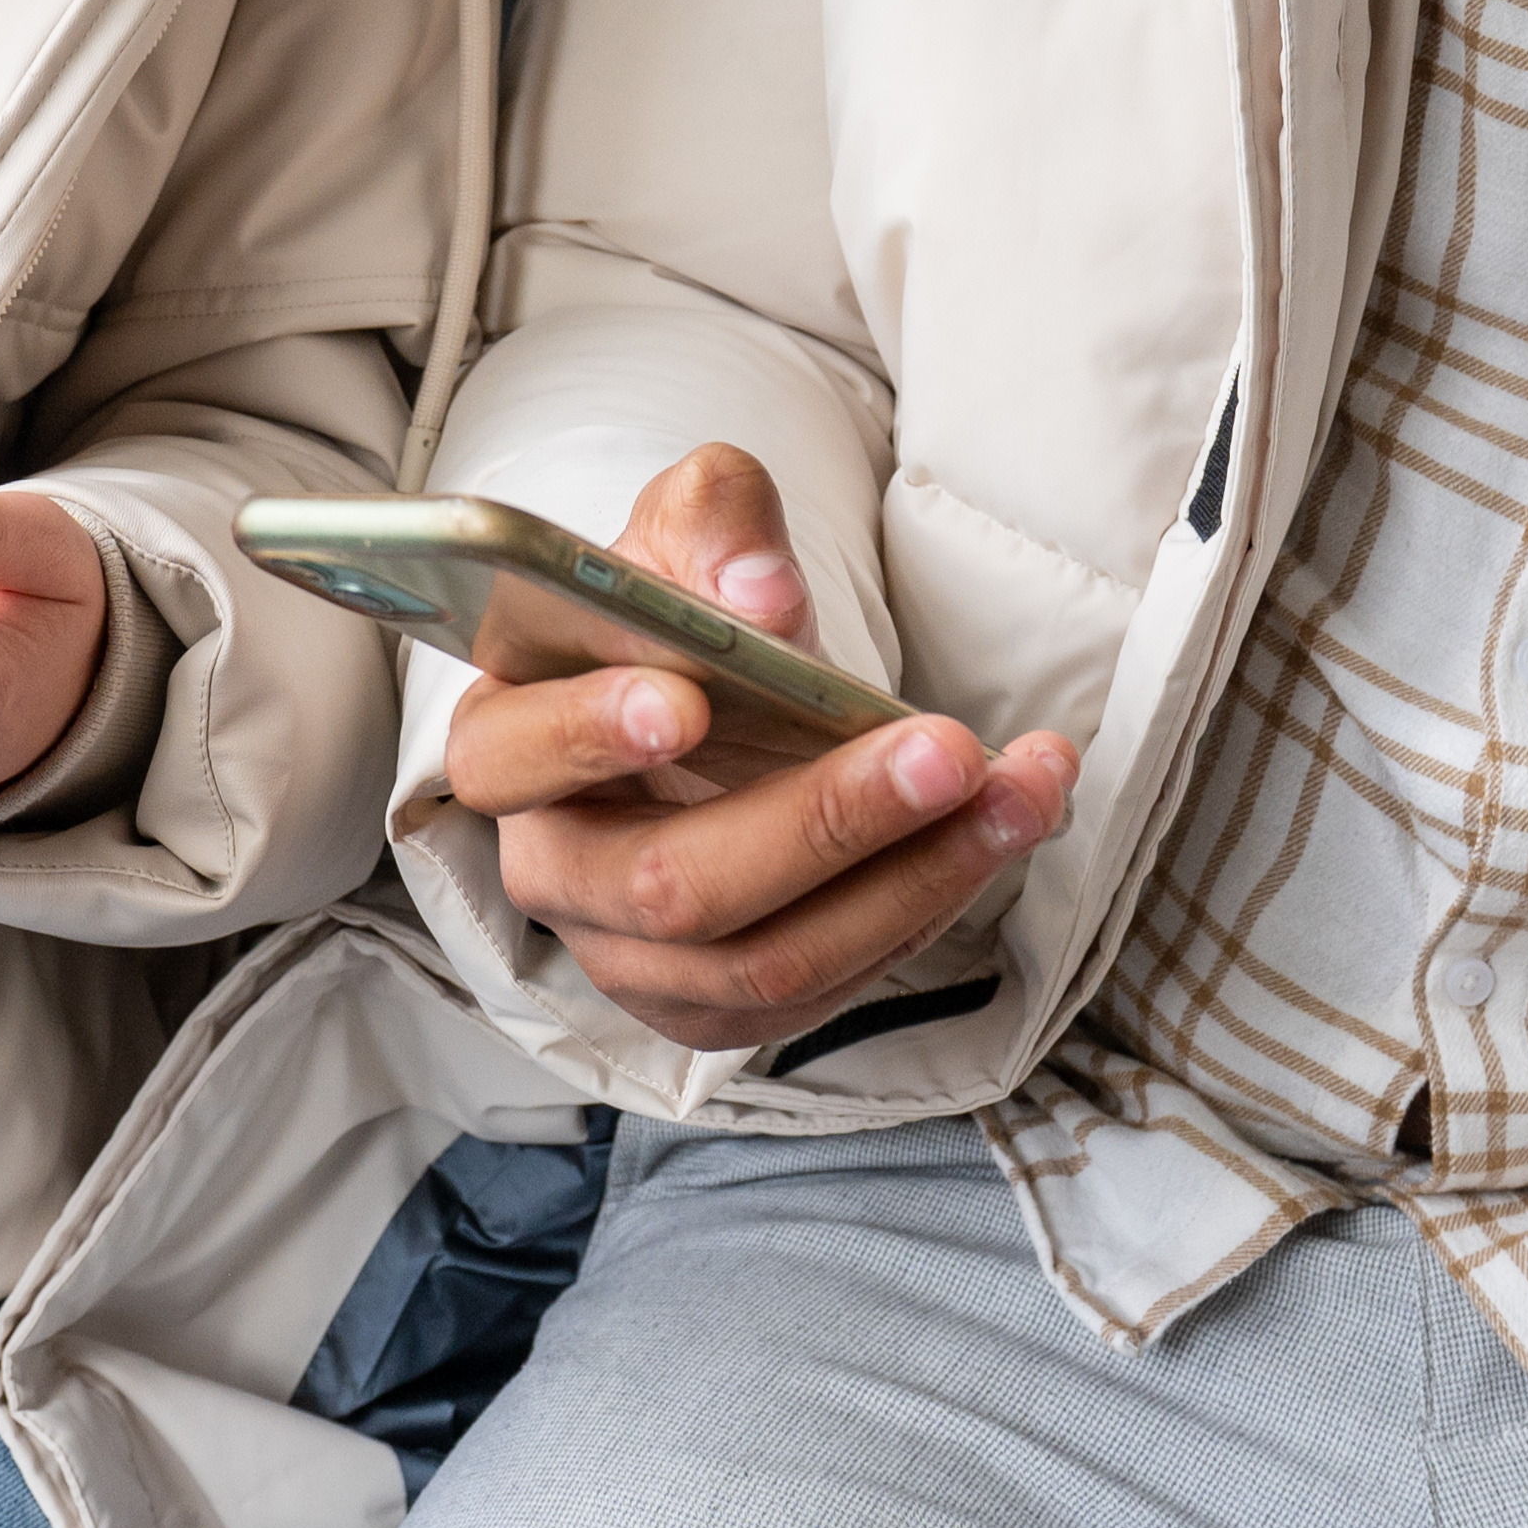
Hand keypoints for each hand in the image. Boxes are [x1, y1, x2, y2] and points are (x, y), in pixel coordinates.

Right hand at [440, 444, 1077, 1053]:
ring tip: (1020, 789)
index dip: (590, 733)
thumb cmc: (675, 618)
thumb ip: (714, 520)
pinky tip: (997, 830)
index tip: (687, 700)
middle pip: (671, 885)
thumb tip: (760, 595)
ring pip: (768, 960)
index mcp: (507, 740)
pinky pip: (827, 988)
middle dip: (823, 821)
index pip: (515, 753)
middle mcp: (554, 869)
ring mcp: (631, 960)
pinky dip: (926, 907)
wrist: (711, 703)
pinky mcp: (718, 1008)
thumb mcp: (684, 530)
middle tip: (946, 750)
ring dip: (915, 876)